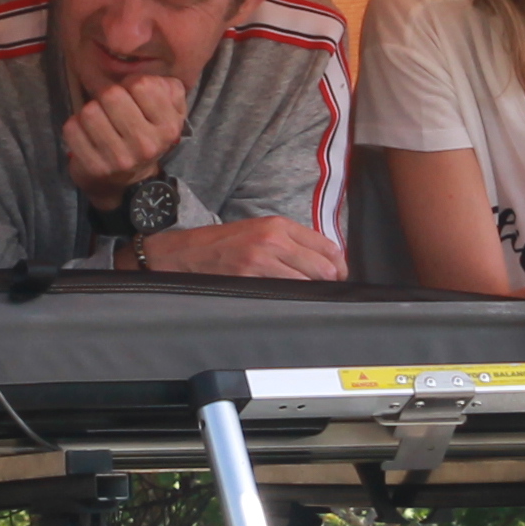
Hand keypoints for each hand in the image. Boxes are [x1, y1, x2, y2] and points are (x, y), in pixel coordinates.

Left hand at [59, 71, 191, 195]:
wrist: (128, 181)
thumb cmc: (146, 135)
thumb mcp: (169, 112)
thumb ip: (168, 89)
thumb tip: (153, 80)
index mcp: (168, 127)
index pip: (142, 84)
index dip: (132, 84)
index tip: (132, 97)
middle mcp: (146, 144)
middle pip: (111, 94)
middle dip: (108, 96)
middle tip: (111, 108)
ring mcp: (119, 159)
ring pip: (89, 111)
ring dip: (90, 111)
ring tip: (98, 121)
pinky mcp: (95, 167)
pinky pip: (72, 129)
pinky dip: (75, 126)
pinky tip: (86, 134)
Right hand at [141, 216, 345, 281]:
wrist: (185, 253)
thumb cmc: (222, 245)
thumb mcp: (258, 231)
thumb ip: (290, 243)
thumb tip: (323, 263)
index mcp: (279, 225)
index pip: (329, 246)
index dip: (339, 267)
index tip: (338, 277)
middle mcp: (274, 238)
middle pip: (325, 267)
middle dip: (329, 283)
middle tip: (323, 292)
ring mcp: (263, 258)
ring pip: (310, 282)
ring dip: (311, 293)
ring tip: (303, 298)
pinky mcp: (251, 276)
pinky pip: (287, 292)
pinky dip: (292, 299)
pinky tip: (285, 300)